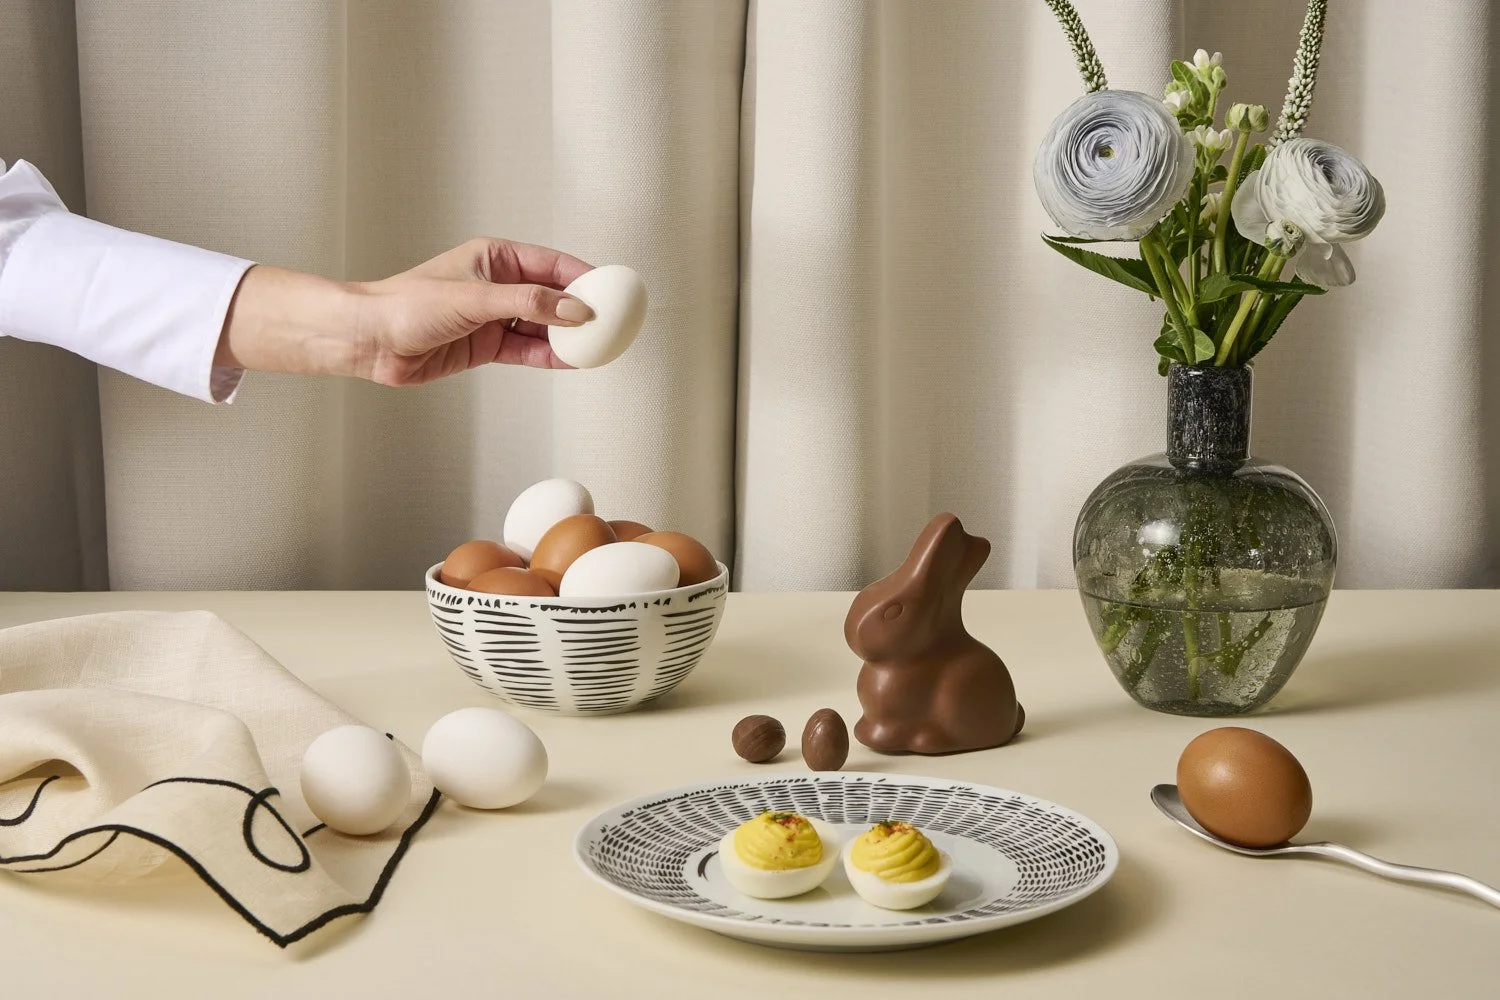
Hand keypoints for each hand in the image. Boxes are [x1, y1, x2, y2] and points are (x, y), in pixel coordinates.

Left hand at [215, 238, 596, 383]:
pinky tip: (574, 360)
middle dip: (584, 308)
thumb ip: (529, 304)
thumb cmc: (407, 305)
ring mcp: (494, 316)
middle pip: (554, 295)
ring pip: (545, 325)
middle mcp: (498, 285)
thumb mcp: (475, 298)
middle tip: (614, 321)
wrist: (371, 341)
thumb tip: (575, 310)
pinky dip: (552, 356)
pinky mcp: (488, 345)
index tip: (613, 290)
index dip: (585, 277)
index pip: (552, 264)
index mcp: (495, 258)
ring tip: (600, 345)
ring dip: (569, 336)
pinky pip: (530, 350)